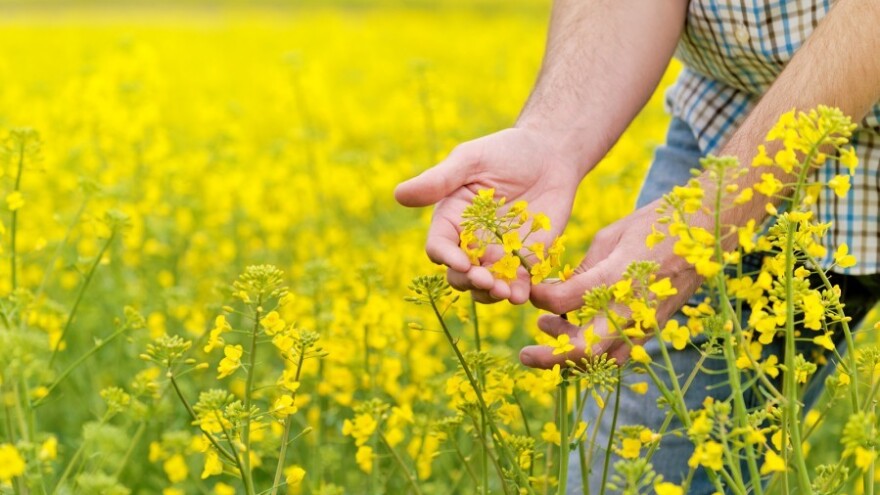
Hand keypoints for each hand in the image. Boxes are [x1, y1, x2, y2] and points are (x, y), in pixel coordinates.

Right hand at [395, 127, 585, 303]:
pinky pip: (518, 284)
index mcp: (451, 220)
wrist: (550, 153)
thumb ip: (439, 180)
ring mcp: (498, 255)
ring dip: (491, 294)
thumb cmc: (505, 151)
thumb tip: (398, 195)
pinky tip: (522, 294)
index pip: (440, 247)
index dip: (447, 257)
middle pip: (459, 274)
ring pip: (486, 287)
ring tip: (504, 292)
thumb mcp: (471, 160)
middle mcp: (471, 243)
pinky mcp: (526, 260)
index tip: (462, 262)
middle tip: (485, 280)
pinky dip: (518, 293)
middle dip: (469, 281)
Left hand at [520, 200, 703, 367]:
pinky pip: (621, 355)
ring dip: (571, 358)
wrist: (708, 233)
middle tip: (524, 353)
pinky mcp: (654, 330)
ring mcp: (645, 324)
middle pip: (583, 349)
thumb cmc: (656, 226)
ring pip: (602, 360)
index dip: (539, 298)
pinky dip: (597, 356)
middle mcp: (631, 307)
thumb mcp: (612, 237)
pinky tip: (579, 337)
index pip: (563, 301)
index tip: (530, 290)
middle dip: (549, 357)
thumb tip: (557, 291)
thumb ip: (583, 270)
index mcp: (616, 276)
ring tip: (551, 332)